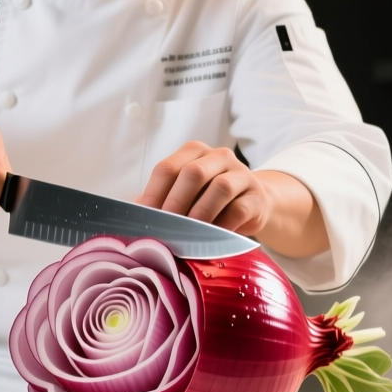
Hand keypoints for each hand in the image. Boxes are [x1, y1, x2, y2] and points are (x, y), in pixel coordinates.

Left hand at [138, 141, 330, 257]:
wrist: (253, 202)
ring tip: (190, 233)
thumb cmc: (209, 200)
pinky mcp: (257, 195)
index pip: (168, 168)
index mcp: (194, 152)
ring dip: (201, 213)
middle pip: (194, 173)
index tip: (146, 219)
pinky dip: (223, 226)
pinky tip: (213, 238)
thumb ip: (163, 199)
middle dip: (177, 202)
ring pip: (220, 188)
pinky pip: (238, 209)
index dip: (154, 194)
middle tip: (168, 227)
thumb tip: (134, 211)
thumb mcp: (186, 194)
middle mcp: (218, 156)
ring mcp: (241, 173)